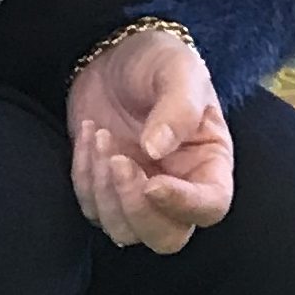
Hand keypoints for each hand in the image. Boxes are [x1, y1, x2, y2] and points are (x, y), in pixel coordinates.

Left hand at [68, 31, 232, 255]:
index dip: (183, 205)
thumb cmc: (157, 61)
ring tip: (100, 136)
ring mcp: (140, 195)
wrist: (114, 56)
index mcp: (210, 163)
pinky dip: (84, 178)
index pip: (210, 207)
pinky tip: (89, 135)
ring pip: (124, 231)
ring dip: (104, 191)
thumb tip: (157, 151)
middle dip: (136, 208)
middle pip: (166, 238)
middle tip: (118, 159)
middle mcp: (180, 188)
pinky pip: (91, 210)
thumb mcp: (177, 69)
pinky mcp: (106, 192)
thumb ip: (177, 107)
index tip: (152, 181)